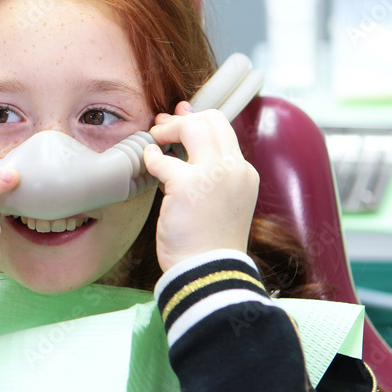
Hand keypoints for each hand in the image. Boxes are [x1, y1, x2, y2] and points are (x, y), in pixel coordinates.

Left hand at [142, 101, 258, 272]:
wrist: (208, 272)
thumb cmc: (207, 242)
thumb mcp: (216, 200)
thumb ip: (205, 170)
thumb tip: (185, 140)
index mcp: (243, 174)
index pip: (224, 129)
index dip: (198, 119)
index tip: (178, 120)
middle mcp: (234, 169)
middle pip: (212, 119)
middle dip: (183, 119)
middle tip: (161, 128)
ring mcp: (214, 175)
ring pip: (193, 127)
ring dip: (168, 129)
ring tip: (154, 140)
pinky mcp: (189, 186)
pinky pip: (163, 158)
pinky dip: (151, 156)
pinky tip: (147, 162)